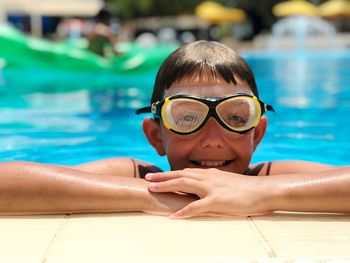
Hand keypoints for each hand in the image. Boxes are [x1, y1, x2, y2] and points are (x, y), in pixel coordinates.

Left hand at [145, 168, 271, 217]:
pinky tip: (173, 216)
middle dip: (162, 177)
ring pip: (184, 185)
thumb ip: (213, 182)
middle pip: (180, 175)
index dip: (170, 174)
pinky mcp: (217, 201)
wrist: (262, 191)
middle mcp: (208, 178)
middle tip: (148, 179)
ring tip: (152, 190)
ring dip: (166, 187)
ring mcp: (211, 188)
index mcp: (210, 174)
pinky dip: (183, 212)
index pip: (185, 171)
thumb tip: (202, 184)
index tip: (158, 176)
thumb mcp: (226, 181)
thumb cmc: (246, 188)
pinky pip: (196, 207)